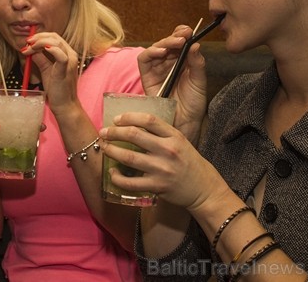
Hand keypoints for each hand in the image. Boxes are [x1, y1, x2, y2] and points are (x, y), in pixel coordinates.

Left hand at [21, 31, 79, 115]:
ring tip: (29, 48)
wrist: (64, 104)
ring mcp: (70, 61)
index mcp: (67, 53)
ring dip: (40, 42)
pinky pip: (60, 55)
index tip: (28, 42)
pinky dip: (50, 49)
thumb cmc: (56, 89)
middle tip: (27, 43)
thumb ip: (40, 58)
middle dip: (38, 37)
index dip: (40, 37)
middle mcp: (71, 54)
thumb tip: (30, 50)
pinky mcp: (66, 69)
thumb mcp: (45, 70)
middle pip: (54, 37)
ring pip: (56, 42)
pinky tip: (40, 49)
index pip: (54, 37)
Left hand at [99, 111, 224, 210]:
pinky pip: (130, 182)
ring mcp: (162, 169)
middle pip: (134, 135)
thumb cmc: (189, 163)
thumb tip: (132, 125)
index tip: (116, 119)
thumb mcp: (180, 141)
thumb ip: (161, 133)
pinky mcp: (157, 186)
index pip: (148, 120)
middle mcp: (168, 150)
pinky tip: (113, 172)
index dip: (129, 117)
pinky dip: (117, 177)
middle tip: (104, 132)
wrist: (204, 189)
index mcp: (174, 136)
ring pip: (128, 157)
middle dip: (114, 132)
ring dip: (111, 151)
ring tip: (104, 148)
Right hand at [137, 25, 207, 142]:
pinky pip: (144, 60)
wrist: (185, 123)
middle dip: (174, 36)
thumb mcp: (199, 81)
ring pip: (155, 49)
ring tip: (175, 42)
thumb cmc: (193, 104)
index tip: (189, 31)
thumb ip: (197, 63)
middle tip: (183, 35)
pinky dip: (150, 53)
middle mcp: (168, 63)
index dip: (182, 34)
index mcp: (182, 62)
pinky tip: (161, 52)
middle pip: (167, 43)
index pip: (179, 43)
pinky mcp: (146, 76)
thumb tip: (195, 44)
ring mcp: (157, 69)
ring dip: (164, 42)